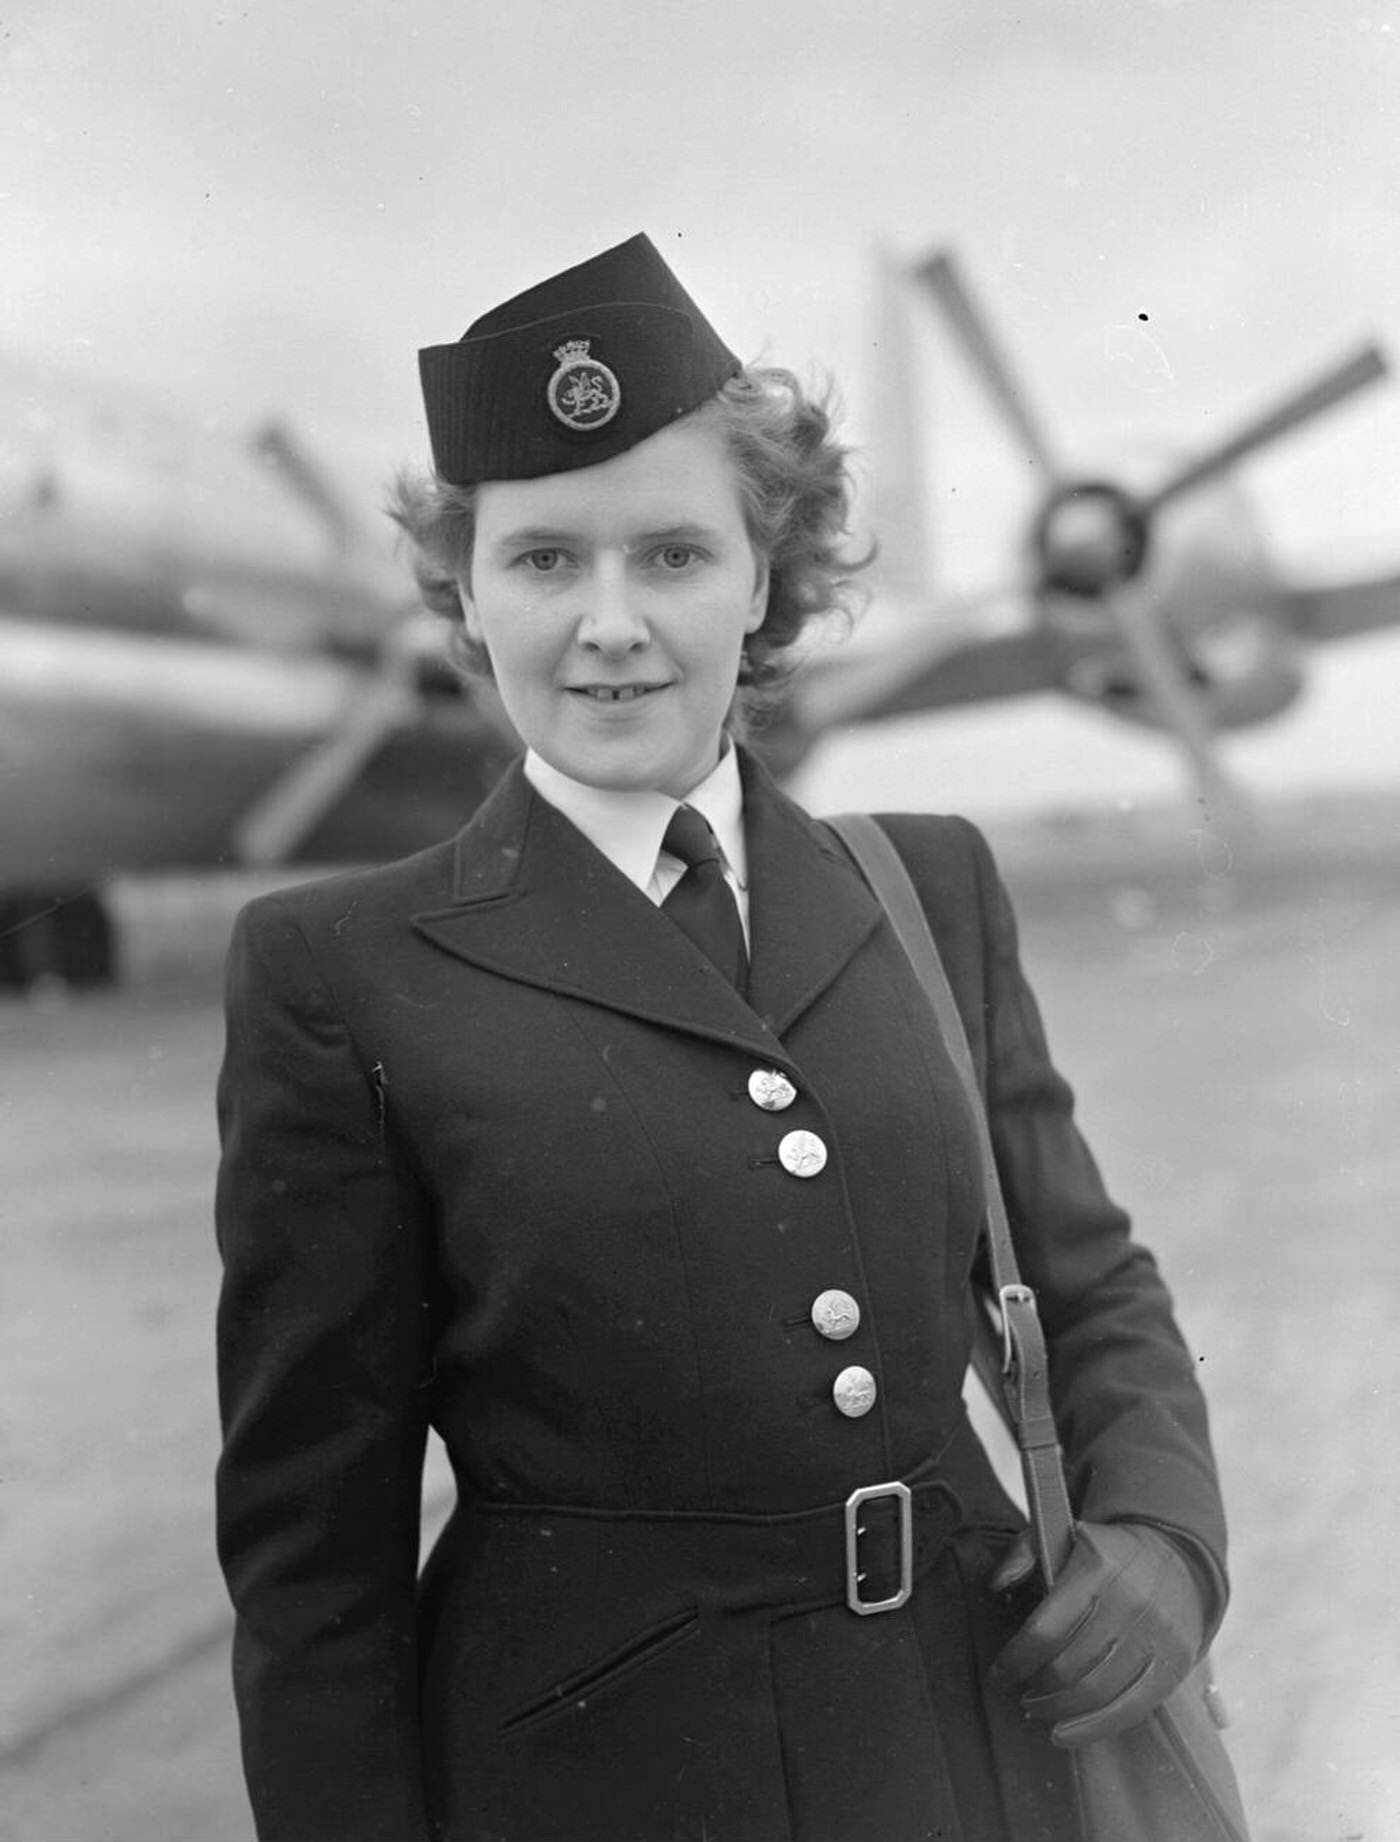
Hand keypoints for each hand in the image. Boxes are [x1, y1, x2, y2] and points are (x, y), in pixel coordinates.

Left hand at [990, 1521, 1206, 1747]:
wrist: (1177, 1556)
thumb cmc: (1108, 1553)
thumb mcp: (1063, 1534)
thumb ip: (1024, 1554)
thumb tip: (996, 1586)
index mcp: (1096, 1568)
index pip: (1046, 1628)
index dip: (1016, 1659)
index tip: (999, 1675)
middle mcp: (1129, 1602)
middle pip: (1069, 1666)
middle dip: (1037, 1689)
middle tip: (1022, 1694)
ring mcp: (1156, 1636)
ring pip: (1097, 1692)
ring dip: (1059, 1710)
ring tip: (1040, 1709)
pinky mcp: (1175, 1664)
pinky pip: (1132, 1708)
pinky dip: (1094, 1728)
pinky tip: (1067, 1733)